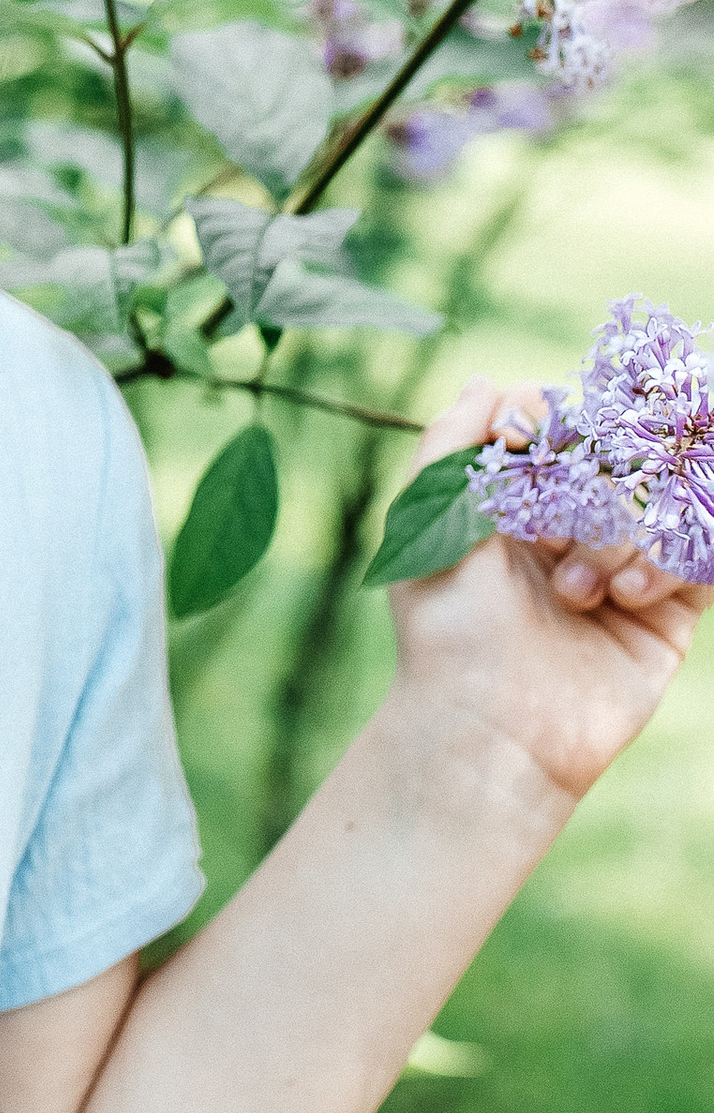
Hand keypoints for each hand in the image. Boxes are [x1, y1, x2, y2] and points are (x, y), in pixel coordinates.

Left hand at [386, 378, 707, 805]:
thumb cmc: (449, 630)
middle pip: (623, 465)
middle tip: (560, 531)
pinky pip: (700, 559)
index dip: (572, 432)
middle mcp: (573, 534)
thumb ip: (452, 441)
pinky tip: (625, 595)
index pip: (567, 434)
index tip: (560, 446)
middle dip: (595, 493)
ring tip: (578, 593)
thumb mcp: (426, 522)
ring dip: (621, 540)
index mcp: (517, 506)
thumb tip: (489, 380)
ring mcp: (623, 572)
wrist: (493, 732)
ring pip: (660, 508)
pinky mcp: (666, 618)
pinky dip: (669, 564)